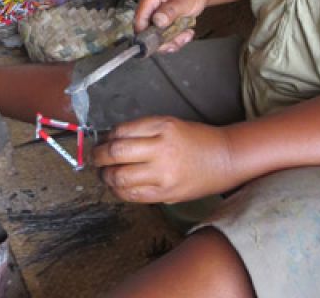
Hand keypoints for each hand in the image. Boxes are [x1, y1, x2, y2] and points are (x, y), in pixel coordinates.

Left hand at [92, 116, 234, 203]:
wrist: (224, 158)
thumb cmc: (197, 139)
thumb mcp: (171, 124)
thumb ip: (144, 131)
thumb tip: (113, 140)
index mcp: (163, 127)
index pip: (121, 131)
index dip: (106, 137)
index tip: (103, 140)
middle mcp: (161, 149)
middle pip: (116, 153)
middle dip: (98, 156)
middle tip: (95, 157)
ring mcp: (163, 174)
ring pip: (119, 177)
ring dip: (105, 176)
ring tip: (104, 173)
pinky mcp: (165, 194)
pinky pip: (132, 195)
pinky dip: (118, 191)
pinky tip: (117, 186)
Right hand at [134, 0, 210, 52]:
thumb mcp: (185, 0)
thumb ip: (171, 10)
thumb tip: (157, 21)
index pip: (139, 18)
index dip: (146, 34)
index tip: (160, 42)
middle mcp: (150, 6)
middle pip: (147, 31)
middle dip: (164, 40)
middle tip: (180, 38)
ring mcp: (156, 14)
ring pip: (157, 37)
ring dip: (173, 40)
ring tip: (187, 34)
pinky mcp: (163, 21)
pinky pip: (165, 36)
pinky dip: (176, 38)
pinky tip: (186, 33)